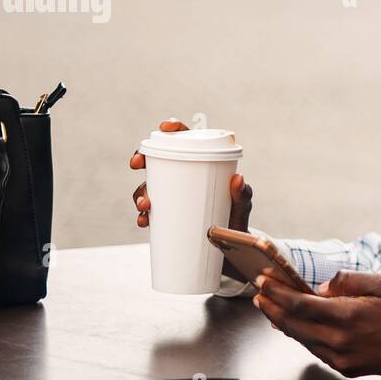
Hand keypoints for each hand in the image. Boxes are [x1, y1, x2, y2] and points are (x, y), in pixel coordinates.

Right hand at [130, 118, 253, 280]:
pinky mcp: (166, 216)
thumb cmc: (236, 220)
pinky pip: (148, 212)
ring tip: (145, 205)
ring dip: (140, 192)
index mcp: (201, 166)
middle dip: (141, 158)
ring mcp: (172, 197)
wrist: (230, 251)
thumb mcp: (241, 208)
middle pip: (156, 160)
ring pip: (147, 186)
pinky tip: (144, 222)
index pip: (186, 139)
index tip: (165, 128)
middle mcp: (183, 178)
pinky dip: (143, 216)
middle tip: (137, 165)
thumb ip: (243, 195)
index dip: (173, 128)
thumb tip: (238, 180)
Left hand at [252, 269, 380, 379]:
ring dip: (282, 322)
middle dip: (272, 307)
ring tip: (270, 307)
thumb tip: (320, 288)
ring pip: (301, 339)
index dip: (278, 293)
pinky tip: (295, 325)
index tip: (264, 282)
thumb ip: (348, 281)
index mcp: (348, 315)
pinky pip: (315, 349)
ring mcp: (341, 358)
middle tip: (259, 293)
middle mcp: (340, 340)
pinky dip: (301, 335)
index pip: (300, 305)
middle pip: (292, 324)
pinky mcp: (345, 368)